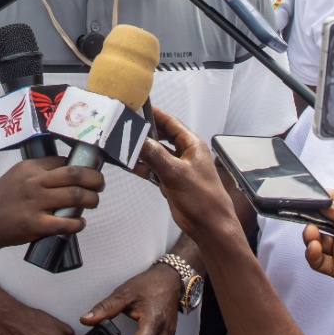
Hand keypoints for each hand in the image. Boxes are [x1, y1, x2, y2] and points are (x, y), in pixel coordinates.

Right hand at [0, 158, 104, 248]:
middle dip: (95, 179)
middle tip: (100, 185)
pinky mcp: (35, 224)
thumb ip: (38, 173)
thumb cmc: (1, 200)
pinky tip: (80, 223)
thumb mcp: (16, 176)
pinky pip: (66, 222)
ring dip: (91, 200)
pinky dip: (78, 223)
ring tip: (93, 202)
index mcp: (30, 168)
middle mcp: (34, 182)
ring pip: (76, 196)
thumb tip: (67, 171)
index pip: (64, 161)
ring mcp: (35, 203)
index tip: (90, 172)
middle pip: (75, 174)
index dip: (82, 166)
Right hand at [136, 108, 241, 242]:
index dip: (155, 114)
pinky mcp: (171, 181)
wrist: (209, 226)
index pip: (171, 123)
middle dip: (145, 133)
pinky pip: (154, 169)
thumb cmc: (203, 198)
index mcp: (192, 145)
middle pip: (162, 136)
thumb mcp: (176, 173)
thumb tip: (138, 139)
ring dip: (142, 151)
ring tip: (123, 146)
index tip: (138, 108)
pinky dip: (143, 167)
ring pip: (156, 153)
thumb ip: (155, 155)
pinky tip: (130, 165)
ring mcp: (178, 167)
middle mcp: (185, 153)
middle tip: (126, 128)